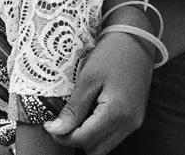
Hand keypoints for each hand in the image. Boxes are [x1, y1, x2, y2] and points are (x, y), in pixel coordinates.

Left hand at [45, 31, 151, 153]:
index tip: (48, 125)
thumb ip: (73, 109)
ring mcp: (134, 123)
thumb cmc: (111, 55)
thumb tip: (56, 130)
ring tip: (74, 117)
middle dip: (75, 141)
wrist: (136, 40)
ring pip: (105, 146)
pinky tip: (88, 114)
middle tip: (60, 124)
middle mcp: (129, 124)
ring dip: (88, 138)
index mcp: (117, 114)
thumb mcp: (87, 79)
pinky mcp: (135, 119)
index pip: (84, 140)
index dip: (63, 137)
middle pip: (96, 151)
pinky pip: (113, 135)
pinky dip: (98, 131)